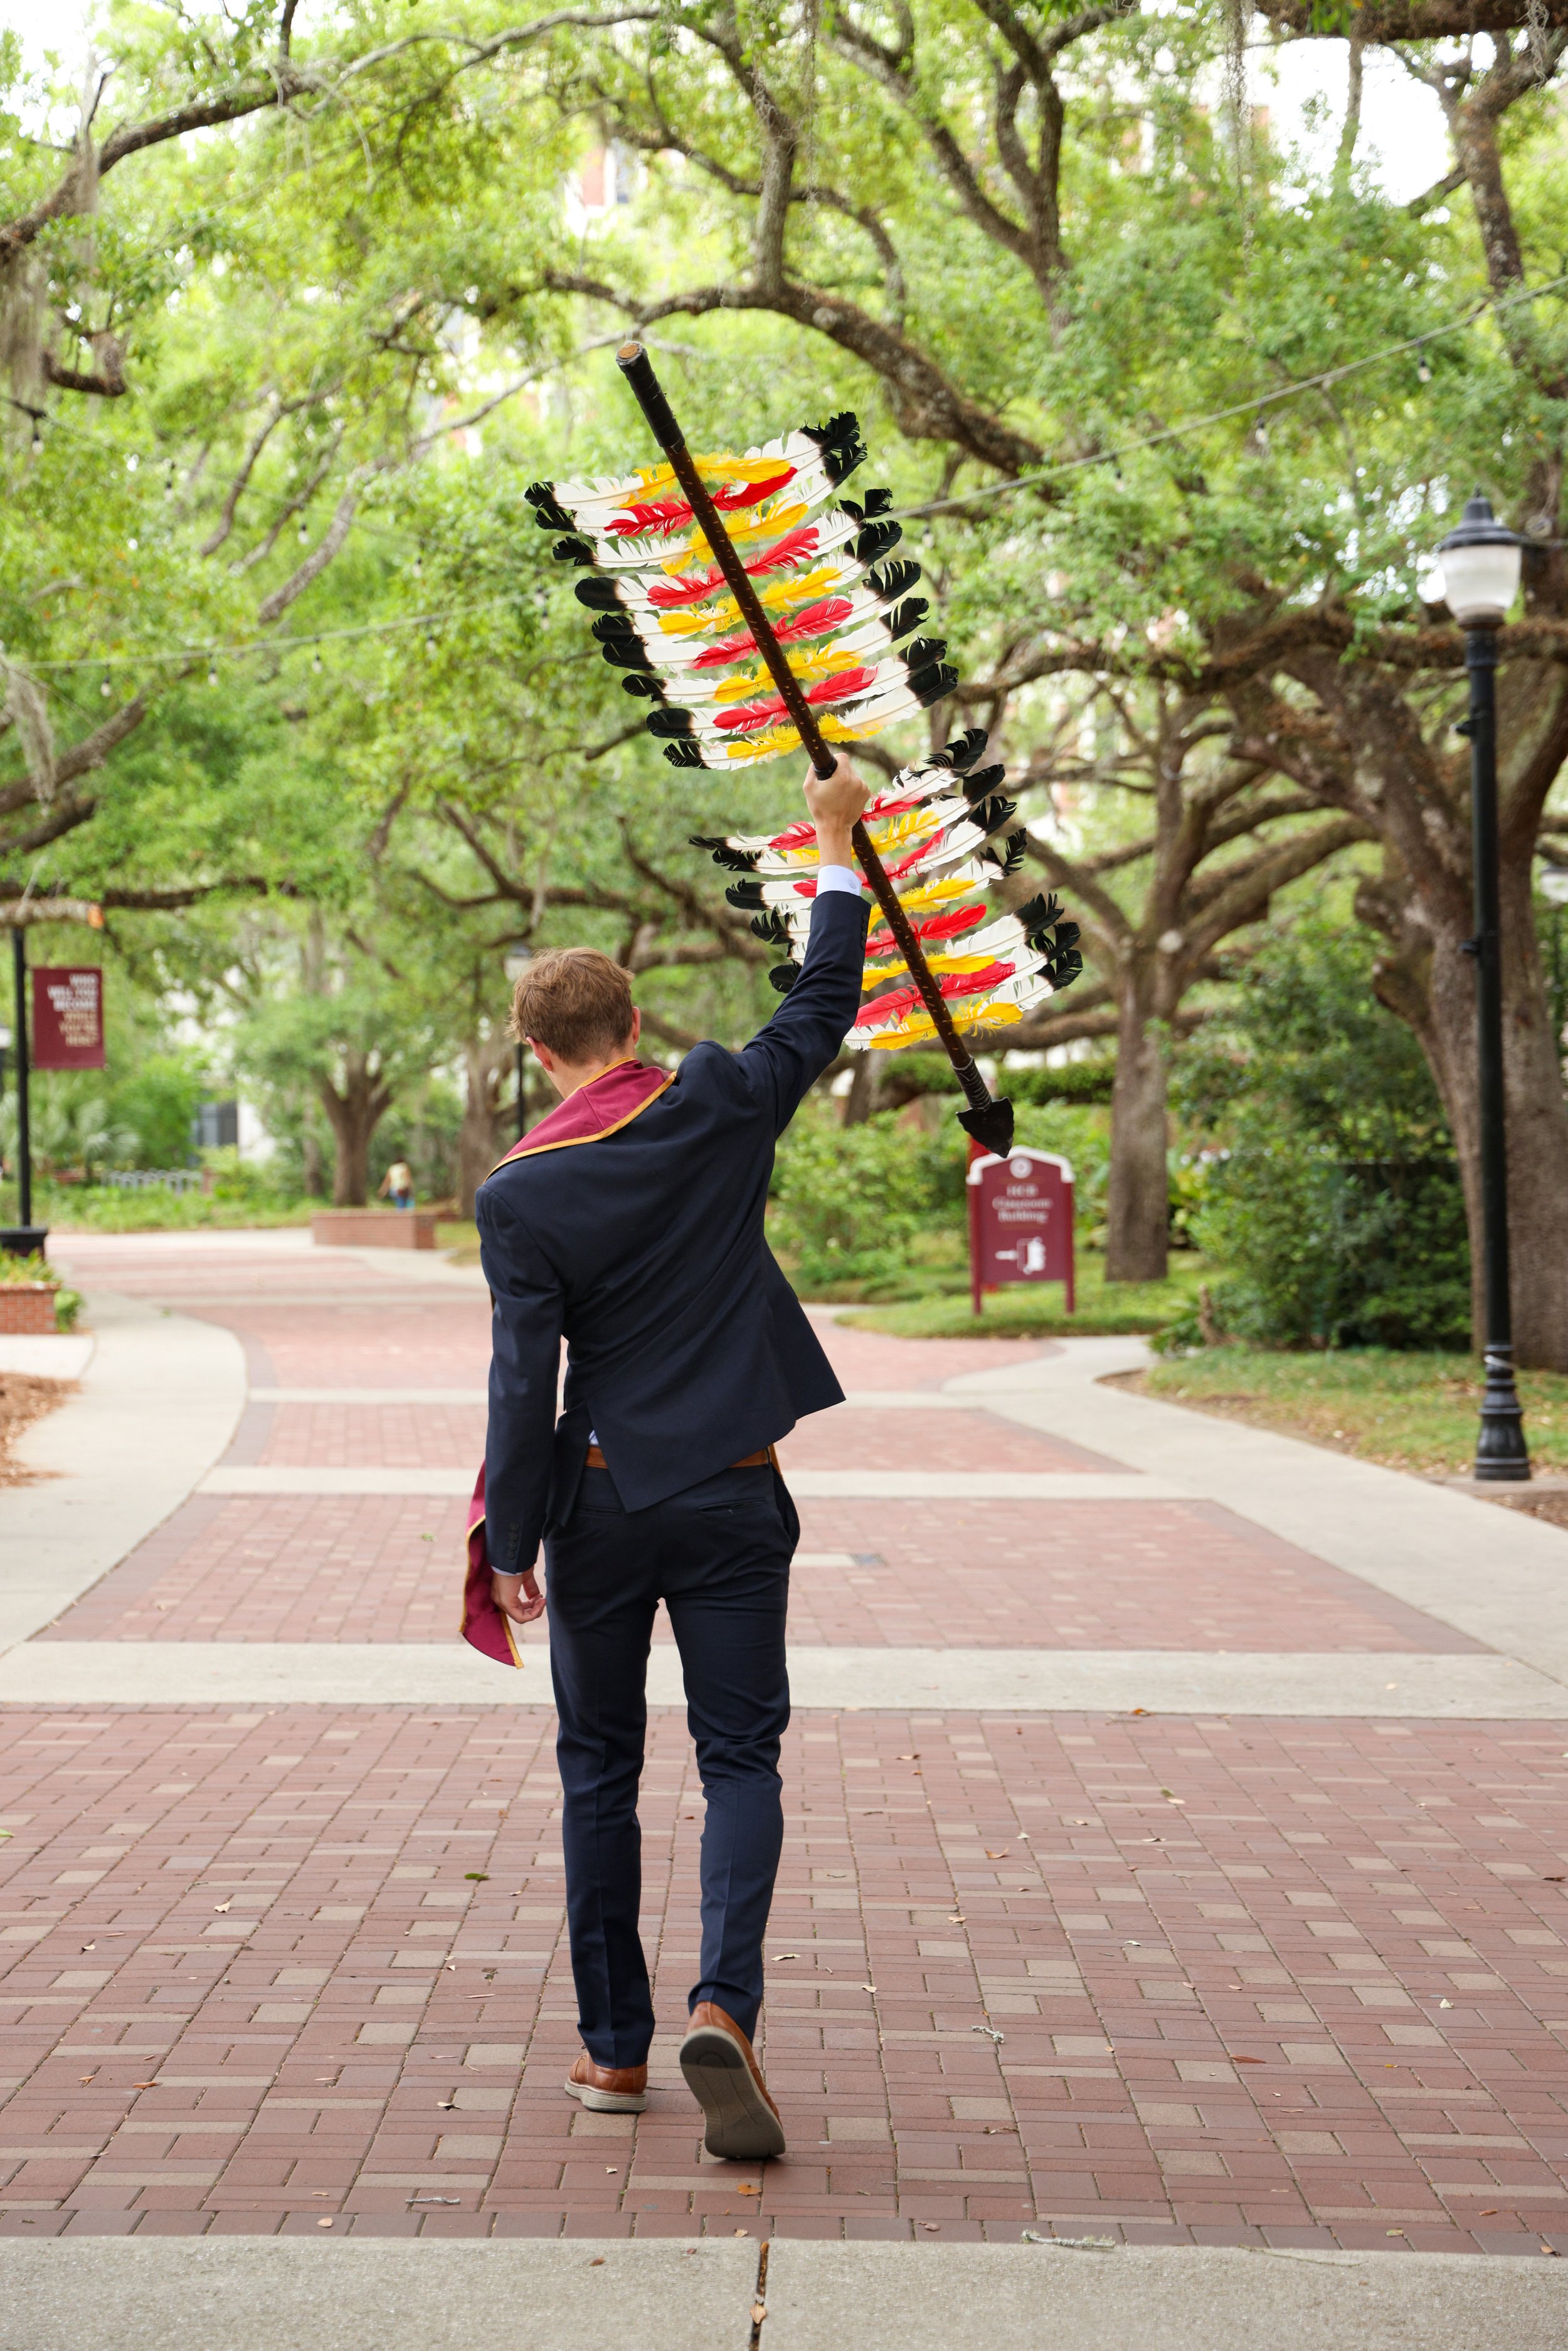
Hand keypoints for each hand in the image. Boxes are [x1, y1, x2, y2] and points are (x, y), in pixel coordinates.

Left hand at [492, 1568, 544, 1624]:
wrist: (512, 1557)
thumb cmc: (517, 1563)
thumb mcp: (526, 1577)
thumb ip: (530, 1589)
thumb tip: (537, 1597)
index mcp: (504, 1593)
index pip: (518, 1607)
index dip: (532, 1605)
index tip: (540, 1596)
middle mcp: (500, 1600)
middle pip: (520, 1614)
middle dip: (534, 1609)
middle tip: (542, 1599)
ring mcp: (502, 1602)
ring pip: (521, 1617)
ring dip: (535, 1611)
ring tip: (542, 1600)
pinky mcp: (506, 1603)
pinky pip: (520, 1617)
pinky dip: (533, 1613)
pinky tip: (540, 1602)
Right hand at [803, 752, 868, 866]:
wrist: (835, 828)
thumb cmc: (820, 809)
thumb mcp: (809, 788)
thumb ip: (812, 770)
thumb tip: (816, 762)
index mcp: (843, 776)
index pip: (843, 757)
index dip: (836, 759)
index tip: (831, 766)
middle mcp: (856, 780)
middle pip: (848, 767)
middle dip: (840, 772)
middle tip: (832, 784)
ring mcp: (863, 788)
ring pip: (854, 776)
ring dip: (846, 781)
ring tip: (838, 794)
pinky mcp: (866, 794)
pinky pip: (859, 785)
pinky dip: (852, 788)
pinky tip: (845, 798)